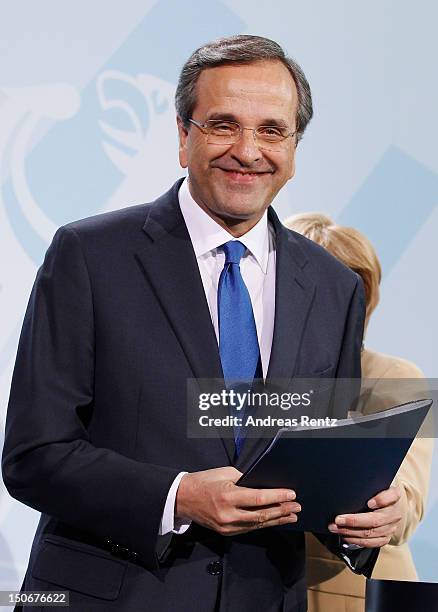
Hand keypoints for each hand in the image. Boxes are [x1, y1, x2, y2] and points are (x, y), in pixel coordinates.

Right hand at [175, 466, 300, 535]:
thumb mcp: (223, 473)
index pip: (258, 498)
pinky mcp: (226, 532)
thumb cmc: (203, 481)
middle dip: (282, 510)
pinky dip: (263, 524)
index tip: (291, 494)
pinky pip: (249, 528)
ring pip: (257, 525)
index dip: (277, 497)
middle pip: (261, 515)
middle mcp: (228, 514)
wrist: (182, 498)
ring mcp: (227, 526)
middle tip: (297, 506)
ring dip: (277, 520)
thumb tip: (263, 481)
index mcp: (227, 496)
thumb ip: (243, 478)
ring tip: (292, 516)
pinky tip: (274, 521)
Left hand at [328, 486, 402, 547]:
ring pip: (371, 533)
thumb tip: (345, 482)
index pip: (390, 497)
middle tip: (338, 519)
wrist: (389, 504)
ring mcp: (391, 526)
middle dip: (354, 521)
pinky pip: (372, 542)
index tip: (369, 502)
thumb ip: (366, 483)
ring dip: (350, 532)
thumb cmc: (376, 490)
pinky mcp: (386, 537)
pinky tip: (345, 536)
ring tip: (335, 528)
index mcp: (394, 495)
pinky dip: (356, 540)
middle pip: (376, 520)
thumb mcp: (374, 483)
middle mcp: (394, 512)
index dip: (381, 500)